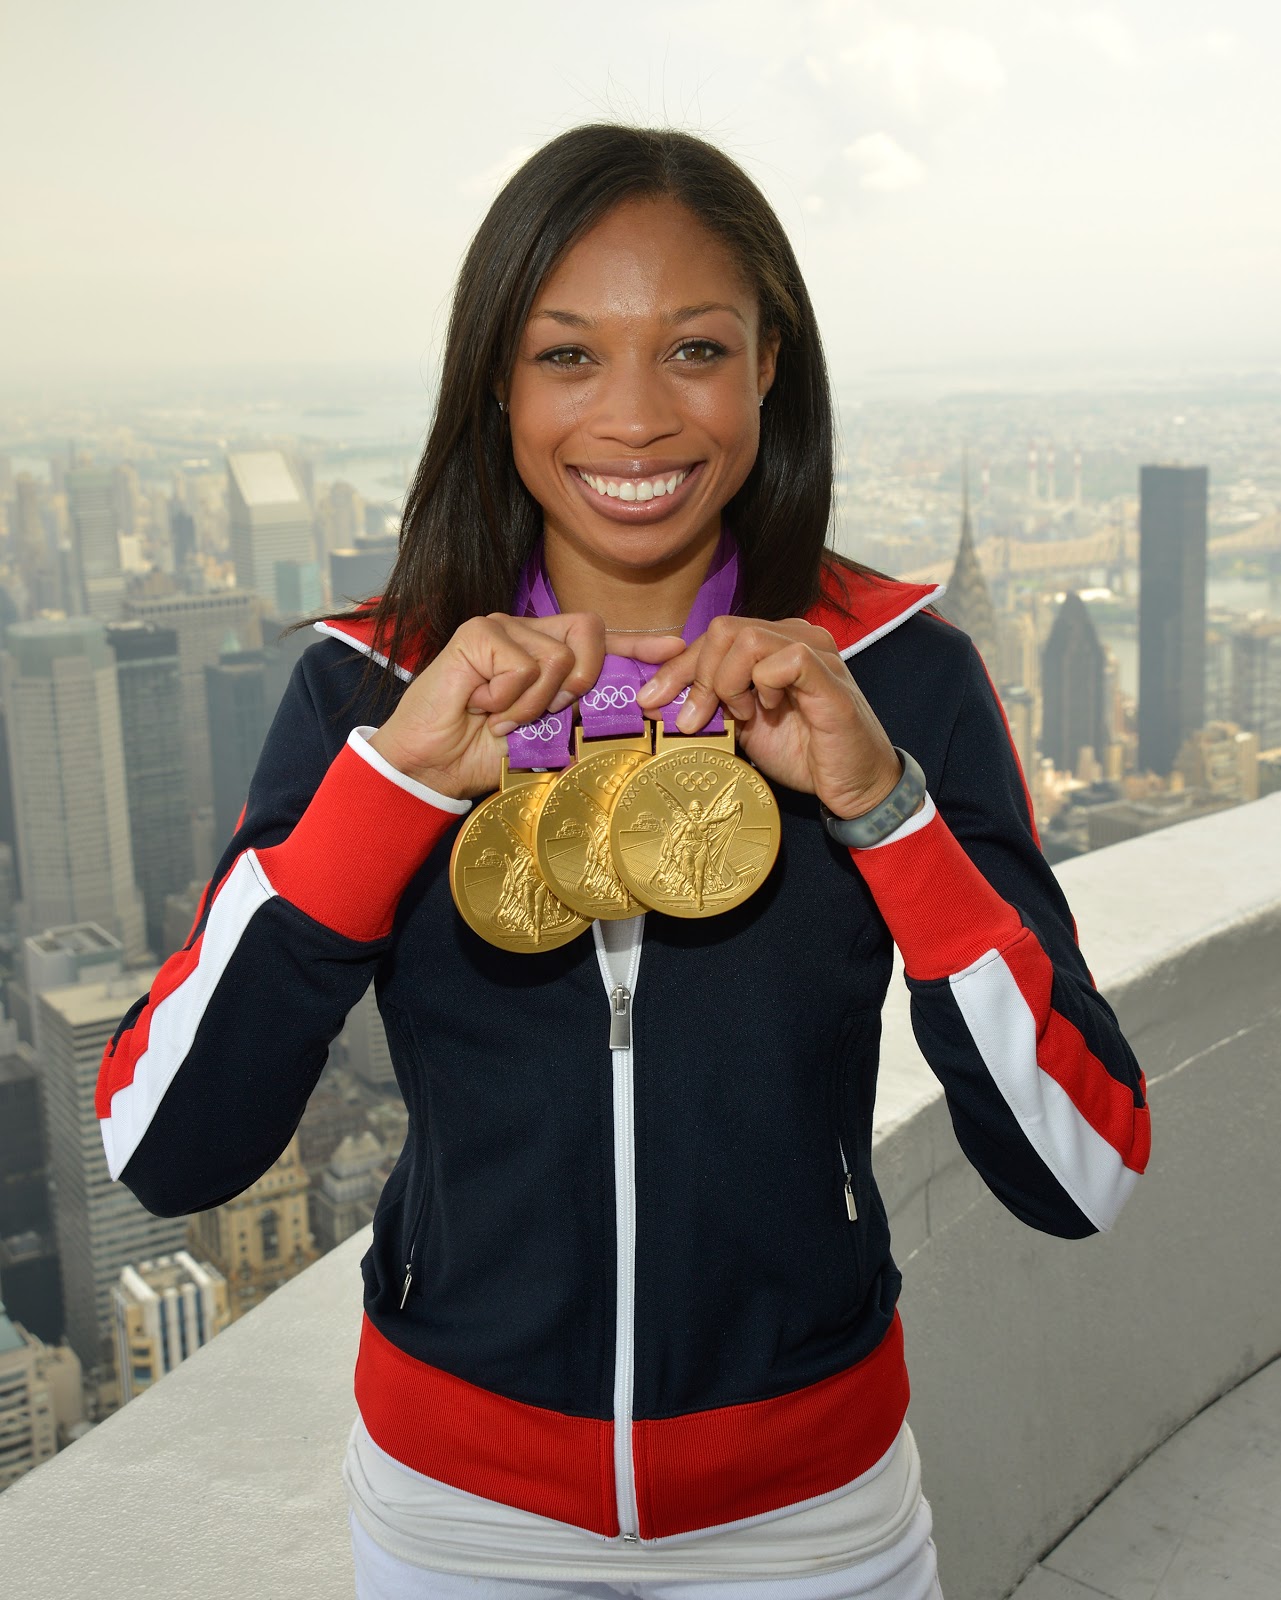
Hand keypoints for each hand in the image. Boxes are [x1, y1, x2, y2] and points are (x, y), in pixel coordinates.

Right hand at [368, 613, 683, 800]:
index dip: (639, 644)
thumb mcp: (545, 737)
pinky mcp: (478, 633)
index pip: (602, 640)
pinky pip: (524, 664)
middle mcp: (528, 632)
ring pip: (558, 657)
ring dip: (535, 703)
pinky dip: (510, 698)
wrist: (431, 767)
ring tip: (502, 718)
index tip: (676, 648)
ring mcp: (502, 627)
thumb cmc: (482, 752)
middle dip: (584, 679)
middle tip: (547, 713)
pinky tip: (482, 706)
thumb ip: (581, 720)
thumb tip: (634, 721)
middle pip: (591, 631)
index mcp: (547, 653)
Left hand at [635, 616, 904, 817]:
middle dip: (696, 676)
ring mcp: (815, 651)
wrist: (852, 785)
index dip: (676, 667)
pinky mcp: (829, 676)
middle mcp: (795, 636)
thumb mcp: (742, 725)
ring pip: (747, 638)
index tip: (649, 701)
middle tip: (695, 719)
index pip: (713, 637)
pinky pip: (784, 659)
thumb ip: (710, 703)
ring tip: (742, 715)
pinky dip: (763, 685)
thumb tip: (655, 699)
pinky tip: (769, 711)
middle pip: (723, 629)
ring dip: (728, 682)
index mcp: (772, 643)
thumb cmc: (801, 753)